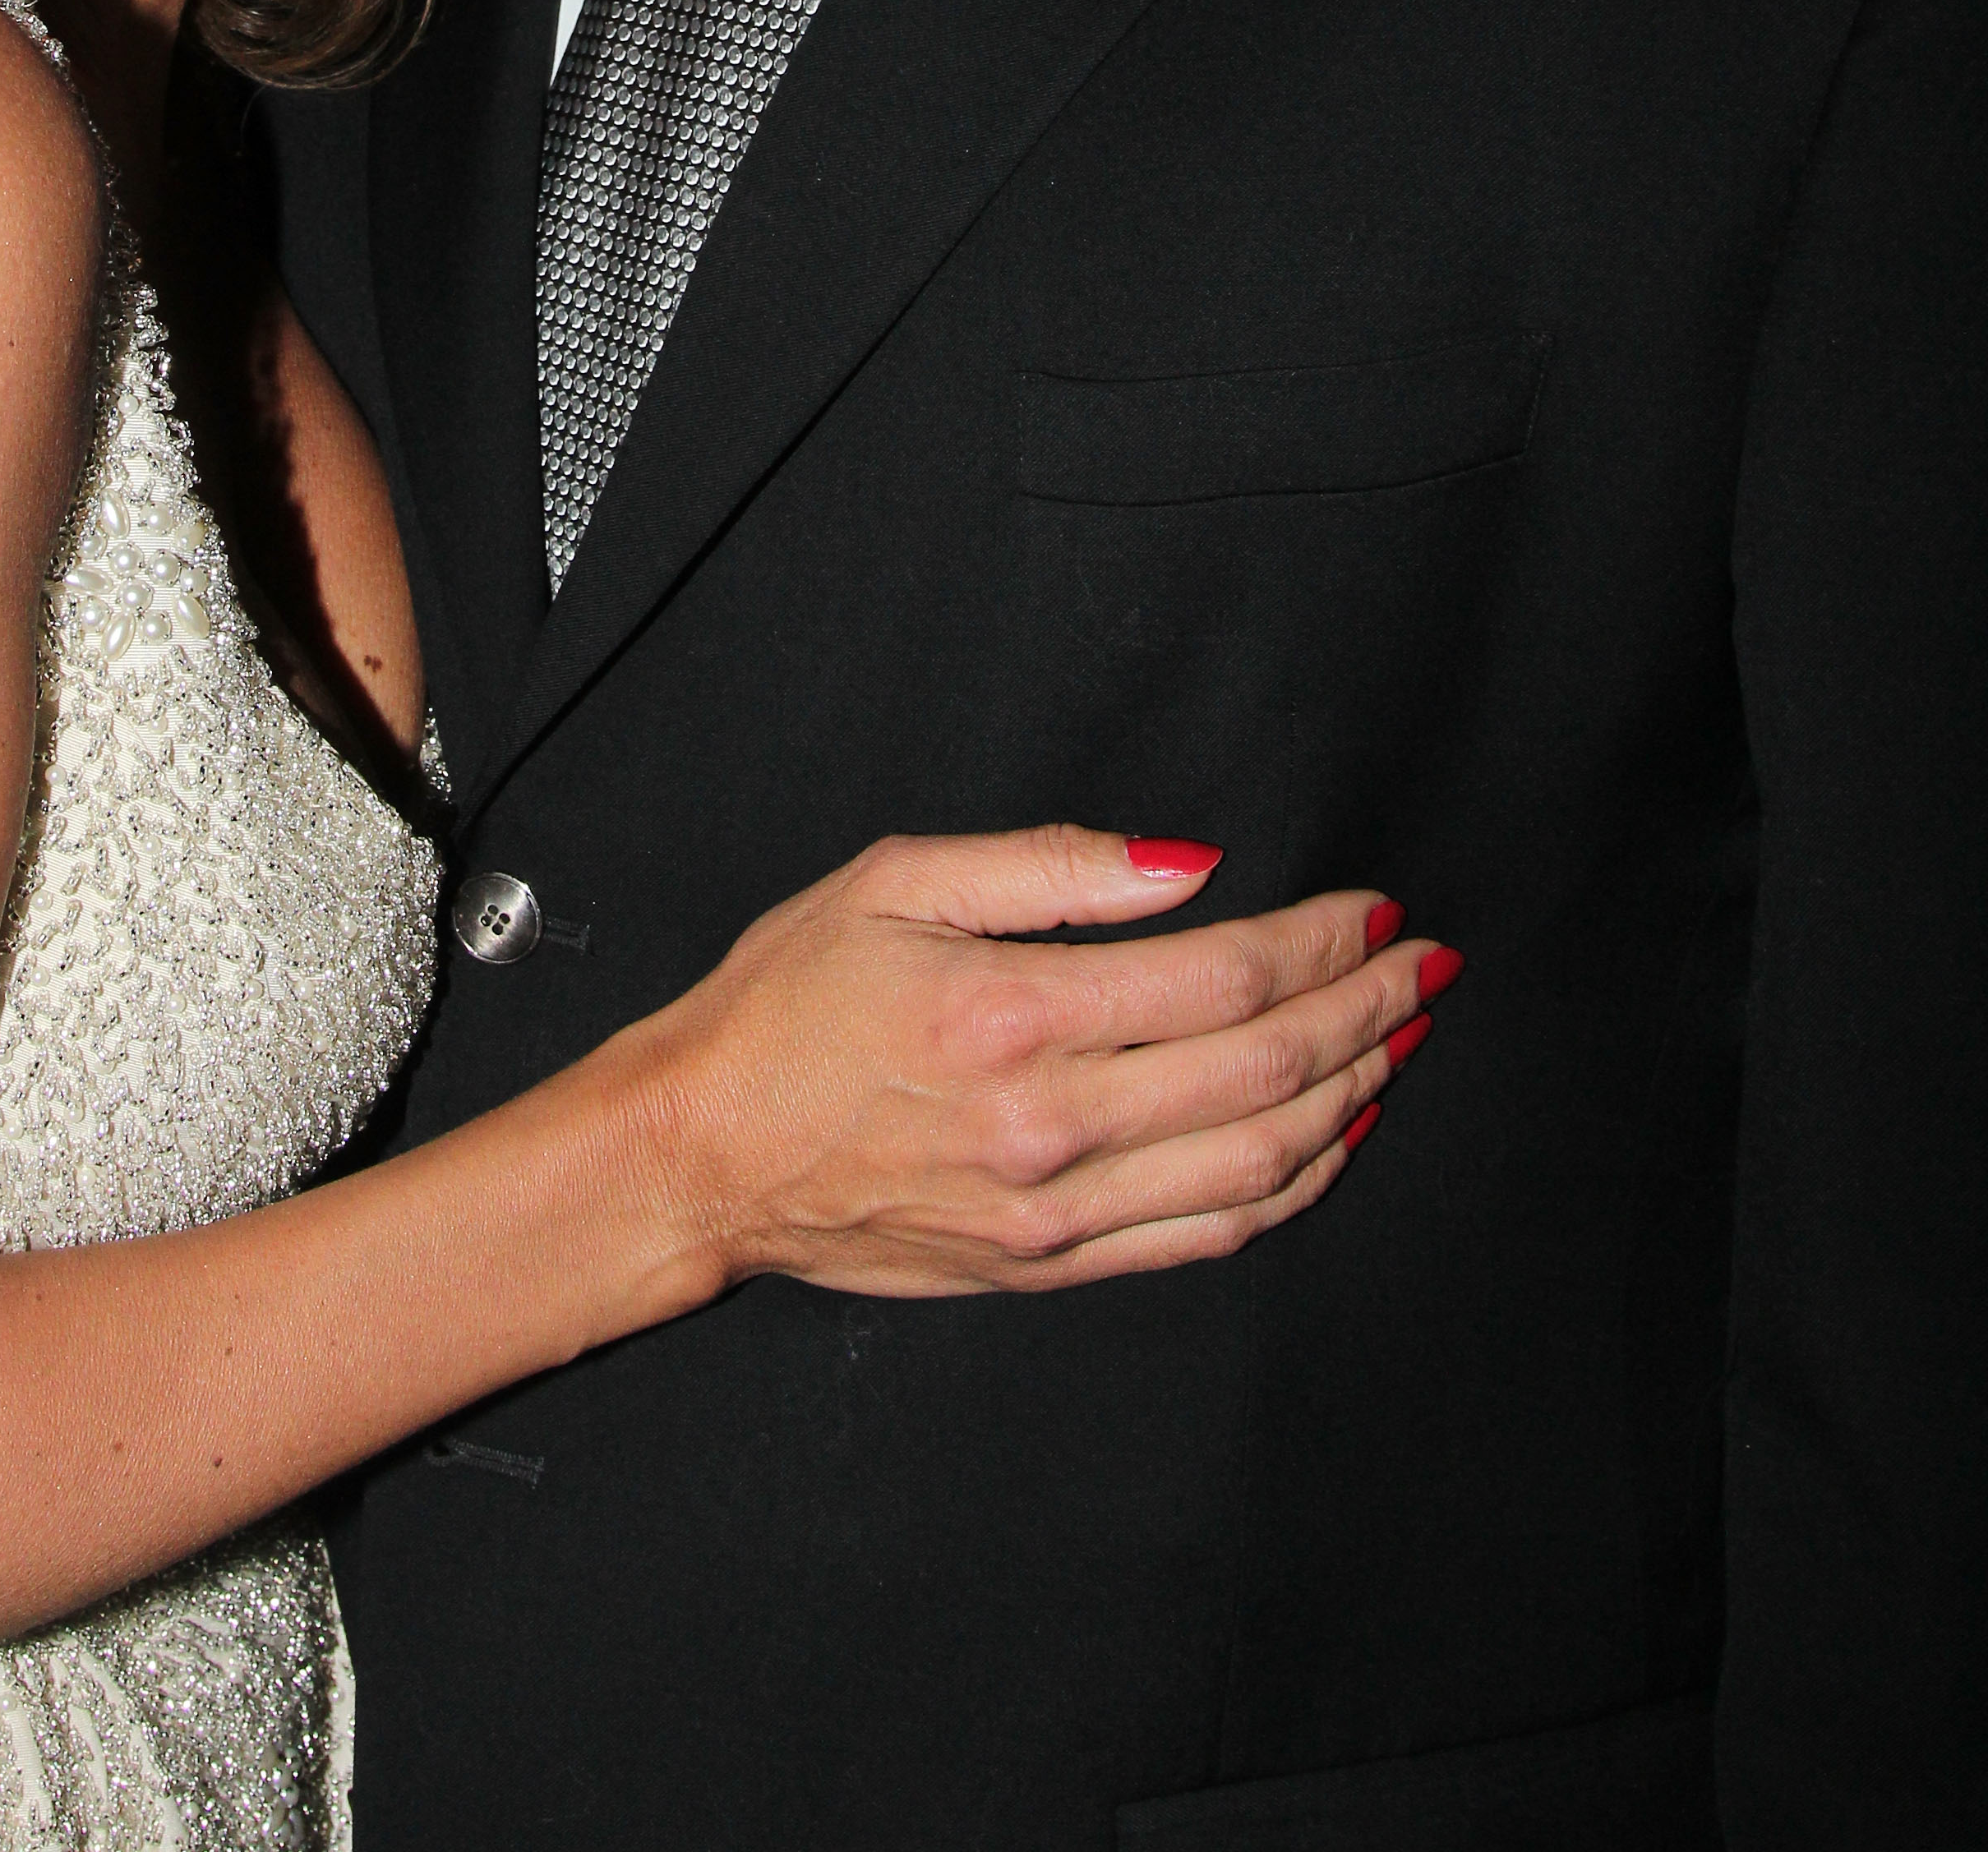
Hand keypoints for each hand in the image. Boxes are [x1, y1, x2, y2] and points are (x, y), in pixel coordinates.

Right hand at [637, 828, 1450, 1300]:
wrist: (703, 1151)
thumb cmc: (784, 1004)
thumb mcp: (896, 880)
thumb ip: (1053, 866)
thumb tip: (1187, 864)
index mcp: (1014, 1014)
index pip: (1222, 976)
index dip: (1320, 942)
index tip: (1374, 911)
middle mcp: (1049, 1124)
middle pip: (1264, 1071)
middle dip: (1365, 1013)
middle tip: (1424, 969)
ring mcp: (1057, 1211)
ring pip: (1256, 1164)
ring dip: (1349, 1098)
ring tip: (1397, 1042)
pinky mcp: (1052, 1263)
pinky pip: (1205, 1234)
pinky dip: (1289, 1188)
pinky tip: (1327, 1139)